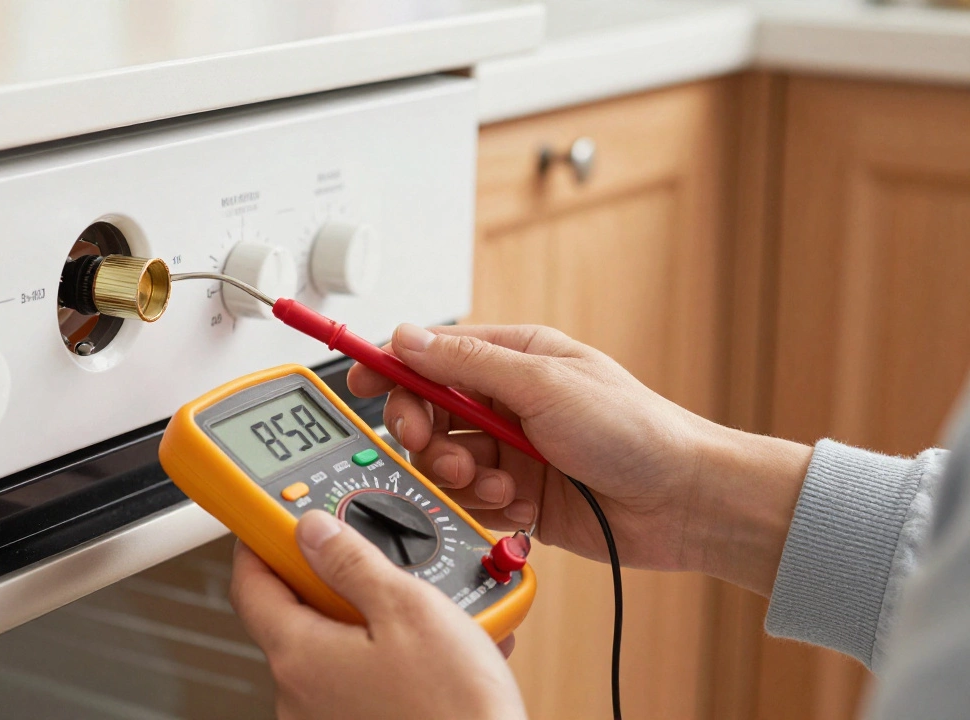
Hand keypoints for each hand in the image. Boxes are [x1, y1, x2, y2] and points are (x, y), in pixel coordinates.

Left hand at [230, 510, 526, 719]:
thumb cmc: (453, 709)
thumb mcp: (409, 609)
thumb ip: (353, 561)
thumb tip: (314, 529)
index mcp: (299, 654)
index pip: (250, 583)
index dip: (260, 540)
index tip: (276, 517)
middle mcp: (299, 693)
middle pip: (296, 611)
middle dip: (335, 577)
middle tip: (371, 556)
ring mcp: (325, 717)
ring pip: (335, 644)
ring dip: (370, 617)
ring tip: (423, 607)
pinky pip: (360, 677)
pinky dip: (388, 654)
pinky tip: (433, 646)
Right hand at [347, 324, 812, 595]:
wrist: (684, 502)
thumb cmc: (635, 430)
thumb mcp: (544, 384)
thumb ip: (467, 362)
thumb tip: (407, 337)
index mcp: (513, 360)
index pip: (431, 355)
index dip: (390, 368)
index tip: (357, 383)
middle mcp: (507, 404)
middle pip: (428, 414)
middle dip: (425, 435)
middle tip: (439, 449)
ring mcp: (512, 453)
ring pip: (444, 463)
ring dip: (459, 477)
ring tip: (496, 483)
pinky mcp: (519, 498)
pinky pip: (470, 501)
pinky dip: (485, 506)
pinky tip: (519, 505)